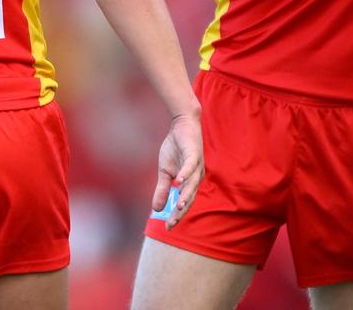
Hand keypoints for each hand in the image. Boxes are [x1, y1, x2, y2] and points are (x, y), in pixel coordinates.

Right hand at [151, 111, 202, 228]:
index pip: (185, 202)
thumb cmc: (175, 148)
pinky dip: (185, 174)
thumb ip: (163, 189)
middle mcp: (196, 177)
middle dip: (180, 211)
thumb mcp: (164, 171)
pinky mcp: (194, 154)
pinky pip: (190, 166)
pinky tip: (178, 181)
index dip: (177, 214)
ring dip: (185, 196)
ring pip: (192, 184)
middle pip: (189, 197)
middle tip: (171, 223)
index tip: (168, 226)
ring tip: (178, 207)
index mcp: (190, 182)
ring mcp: (196, 166)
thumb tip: (156, 209)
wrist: (181, 125)